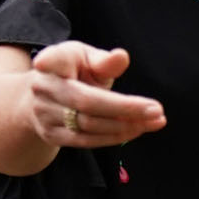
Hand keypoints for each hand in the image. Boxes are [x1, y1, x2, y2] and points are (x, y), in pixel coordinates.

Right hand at [21, 41, 163, 152]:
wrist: (41, 100)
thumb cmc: (72, 72)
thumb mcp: (87, 59)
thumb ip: (104, 61)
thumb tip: (121, 57)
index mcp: (53, 62)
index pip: (49, 60)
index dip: (47, 61)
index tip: (42, 62)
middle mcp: (44, 88)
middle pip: (85, 102)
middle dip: (123, 108)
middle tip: (156, 110)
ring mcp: (45, 115)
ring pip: (89, 125)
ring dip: (124, 125)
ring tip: (154, 121)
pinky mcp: (51, 135)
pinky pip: (86, 140)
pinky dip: (113, 137)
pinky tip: (136, 130)